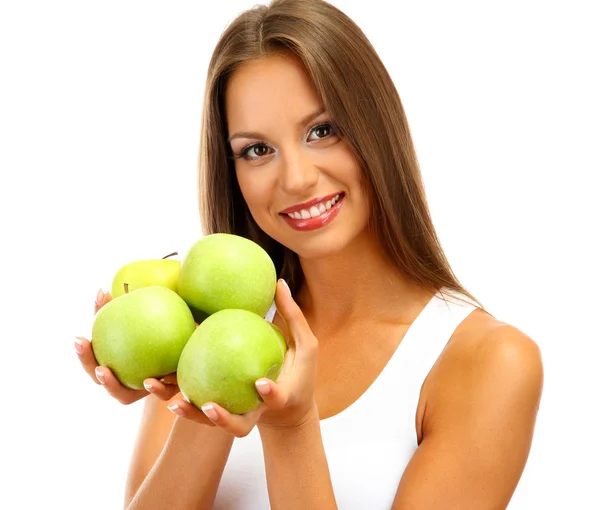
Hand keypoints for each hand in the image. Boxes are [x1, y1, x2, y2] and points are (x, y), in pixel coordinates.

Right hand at [75, 288, 179, 404]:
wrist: (191, 344)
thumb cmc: (161, 326)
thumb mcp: (145, 315)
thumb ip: (123, 306)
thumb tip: (102, 290)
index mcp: (116, 365)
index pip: (94, 362)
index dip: (84, 354)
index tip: (79, 338)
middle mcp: (127, 382)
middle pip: (107, 385)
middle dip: (100, 378)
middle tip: (100, 367)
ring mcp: (144, 390)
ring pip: (127, 396)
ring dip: (119, 388)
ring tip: (116, 376)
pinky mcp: (168, 392)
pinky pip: (162, 393)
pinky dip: (157, 389)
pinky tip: (153, 380)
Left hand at [167, 279, 319, 435]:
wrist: (290, 407)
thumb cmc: (299, 372)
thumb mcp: (304, 345)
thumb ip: (292, 316)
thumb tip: (279, 281)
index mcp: (279, 398)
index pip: (275, 398)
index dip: (270, 393)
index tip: (260, 383)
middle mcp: (256, 412)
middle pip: (238, 424)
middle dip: (222, 419)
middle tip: (207, 405)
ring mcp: (237, 416)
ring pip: (211, 423)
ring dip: (190, 415)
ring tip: (171, 401)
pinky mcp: (221, 412)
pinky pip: (199, 408)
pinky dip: (178, 399)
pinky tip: (154, 382)